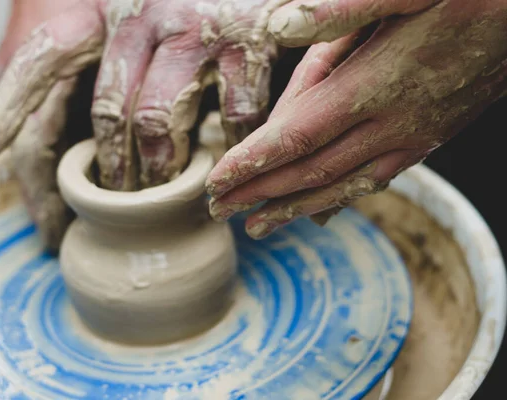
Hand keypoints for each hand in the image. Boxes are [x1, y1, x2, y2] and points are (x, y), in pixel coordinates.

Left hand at [0, 0, 281, 248]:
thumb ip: (103, 57)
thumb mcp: (137, 20)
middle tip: (123, 199)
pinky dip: (226, 147)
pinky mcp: (247, 43)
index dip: (14, 99)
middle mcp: (144, 15)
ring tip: (168, 192)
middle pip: (109, 111)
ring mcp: (195, 29)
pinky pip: (228, 116)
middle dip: (115, 167)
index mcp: (108, 12)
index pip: (47, 54)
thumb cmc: (192, 8)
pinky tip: (225, 159)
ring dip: (163, 169)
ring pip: (160, 121)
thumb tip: (52, 117)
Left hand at [207, 0, 506, 238]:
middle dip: (260, 193)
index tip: (217, 183)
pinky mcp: (426, 141)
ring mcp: (411, 139)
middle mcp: (391, 123)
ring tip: (258, 225)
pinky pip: (374, 181)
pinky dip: (340, 200)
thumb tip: (281, 23)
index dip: (253, 163)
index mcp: (374, 84)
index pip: (296, 136)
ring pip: (342, 187)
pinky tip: (320, 213)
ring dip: (295, 210)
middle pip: (310, 172)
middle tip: (220, 210)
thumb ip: (341, 10)